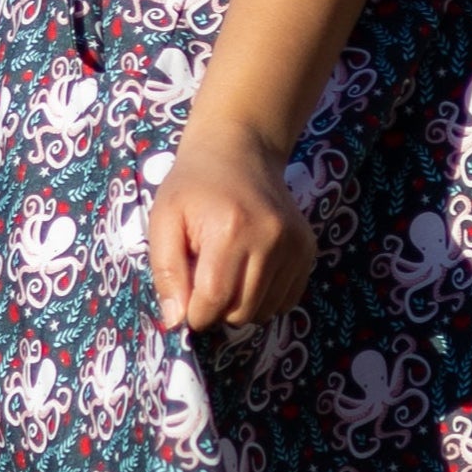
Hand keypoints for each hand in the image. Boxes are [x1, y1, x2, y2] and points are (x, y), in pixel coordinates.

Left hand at [149, 120, 319, 332]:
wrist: (239, 150)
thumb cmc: (194, 187)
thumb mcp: (164, 220)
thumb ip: (167, 272)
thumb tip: (176, 321)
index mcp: (230, 229)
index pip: (215, 300)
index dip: (195, 315)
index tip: (185, 306)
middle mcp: (271, 238)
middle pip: (242, 311)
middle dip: (218, 311)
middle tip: (204, 284)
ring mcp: (295, 244)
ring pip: (266, 310)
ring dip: (241, 305)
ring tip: (227, 273)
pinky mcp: (307, 249)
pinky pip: (286, 300)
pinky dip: (264, 298)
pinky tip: (249, 272)